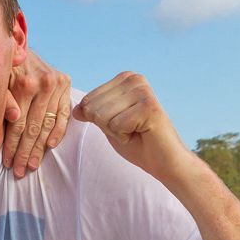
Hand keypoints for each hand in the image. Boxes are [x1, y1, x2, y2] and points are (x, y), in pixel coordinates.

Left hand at [3, 51, 70, 176]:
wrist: (20, 48)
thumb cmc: (4, 70)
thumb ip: (4, 100)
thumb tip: (14, 117)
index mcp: (25, 84)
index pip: (19, 124)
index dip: (13, 146)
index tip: (8, 163)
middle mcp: (44, 84)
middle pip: (34, 128)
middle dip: (25, 152)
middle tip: (20, 171)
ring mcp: (57, 85)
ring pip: (47, 124)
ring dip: (40, 148)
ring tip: (32, 165)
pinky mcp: (66, 85)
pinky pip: (63, 114)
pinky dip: (57, 131)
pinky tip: (50, 146)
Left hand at [73, 71, 192, 182]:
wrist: (163, 161)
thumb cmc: (136, 141)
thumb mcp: (107, 123)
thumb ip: (92, 112)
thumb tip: (76, 110)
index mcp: (124, 79)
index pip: (87, 100)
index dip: (99, 120)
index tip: (122, 123)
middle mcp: (135, 79)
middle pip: (91, 107)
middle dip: (106, 126)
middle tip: (129, 129)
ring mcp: (143, 91)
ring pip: (101, 116)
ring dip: (115, 131)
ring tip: (135, 130)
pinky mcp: (149, 107)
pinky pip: (115, 125)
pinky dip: (124, 136)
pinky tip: (141, 133)